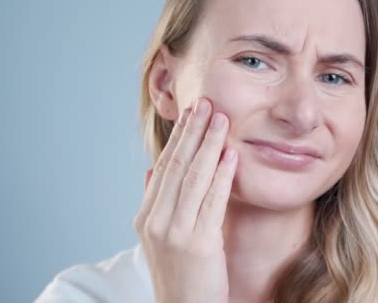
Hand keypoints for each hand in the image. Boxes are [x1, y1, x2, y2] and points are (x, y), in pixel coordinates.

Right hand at [133, 98, 236, 302]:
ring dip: (209, 145)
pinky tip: (231, 155)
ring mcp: (175, 233)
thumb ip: (157, 203)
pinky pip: (212, 201)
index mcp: (147, 216)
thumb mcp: (160, 238)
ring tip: (222, 119)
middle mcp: (156, 221)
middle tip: (207, 103)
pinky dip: (222, 176)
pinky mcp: (198, 244)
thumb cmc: (180, 274)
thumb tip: (152, 171)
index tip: (192, 113)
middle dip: (194, 132)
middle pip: (177, 166)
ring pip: (194, 178)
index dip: (179, 137)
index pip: (165, 166)